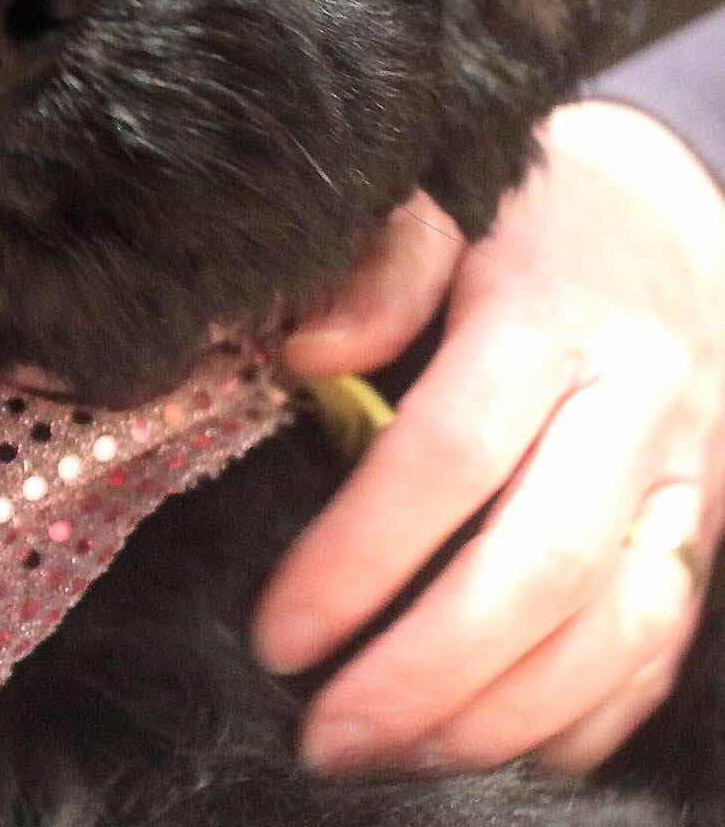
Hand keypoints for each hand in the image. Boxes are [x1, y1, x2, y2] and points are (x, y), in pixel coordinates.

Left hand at [252, 101, 724, 775]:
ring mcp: (690, 472)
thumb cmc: (525, 213)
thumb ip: (378, 270)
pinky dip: (590, 714)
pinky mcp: (711, 518)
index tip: (279, 634)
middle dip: (424, 676)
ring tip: (392, 759)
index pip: (446, 458)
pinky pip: (666, 641)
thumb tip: (310, 357)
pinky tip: (506, 747)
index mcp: (548, 317)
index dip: (357, 559)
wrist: (667, 205)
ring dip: (497, 719)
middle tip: (323, 737)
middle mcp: (635, 403)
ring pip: (612, 630)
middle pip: (536, 569)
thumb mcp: (443, 201)